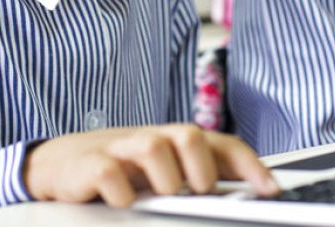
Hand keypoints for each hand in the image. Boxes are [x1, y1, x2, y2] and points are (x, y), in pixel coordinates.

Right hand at [22, 124, 277, 206]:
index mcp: (178, 141)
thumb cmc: (126, 169)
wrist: (63, 163)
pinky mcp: (90, 164)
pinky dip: (120, 192)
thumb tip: (245, 195)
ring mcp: (122, 148)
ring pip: (153, 146)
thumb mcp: (166, 171)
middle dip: (202, 167)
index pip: (222, 144)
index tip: (271, 190)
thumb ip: (199, 177)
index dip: (249, 165)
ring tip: (161, 195)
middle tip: (200, 191)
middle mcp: (154, 138)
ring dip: (165, 177)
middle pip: (188, 134)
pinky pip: (109, 174)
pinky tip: (123, 201)